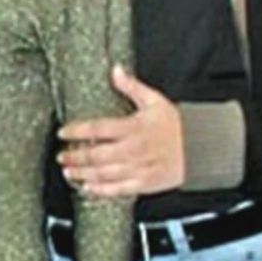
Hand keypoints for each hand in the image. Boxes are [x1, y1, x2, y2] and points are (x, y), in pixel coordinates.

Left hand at [57, 65, 184, 195]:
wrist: (200, 148)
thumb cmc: (176, 124)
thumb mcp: (155, 100)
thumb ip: (131, 86)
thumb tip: (115, 70)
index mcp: (133, 127)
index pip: (98, 128)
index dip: (77, 131)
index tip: (63, 132)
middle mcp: (133, 149)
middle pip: (97, 154)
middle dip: (75, 156)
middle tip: (61, 156)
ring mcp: (138, 168)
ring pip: (104, 173)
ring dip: (83, 173)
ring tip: (68, 171)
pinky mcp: (144, 183)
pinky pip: (119, 189)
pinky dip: (101, 190)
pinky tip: (88, 188)